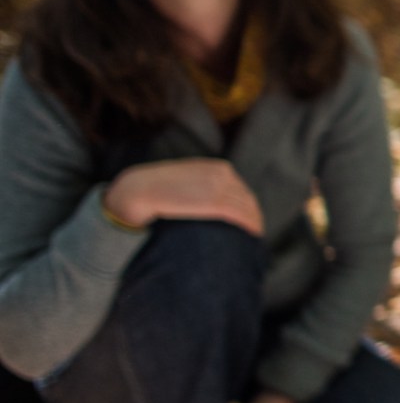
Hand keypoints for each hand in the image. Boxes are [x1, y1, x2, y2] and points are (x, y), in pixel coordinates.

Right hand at [104, 159, 263, 235]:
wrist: (140, 189)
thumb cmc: (159, 189)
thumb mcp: (186, 180)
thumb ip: (203, 186)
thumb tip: (212, 203)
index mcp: (217, 168)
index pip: (241, 189)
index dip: (249, 205)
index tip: (252, 217)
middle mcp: (222, 174)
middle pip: (247, 198)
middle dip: (253, 214)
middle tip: (256, 229)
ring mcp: (219, 186)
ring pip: (246, 206)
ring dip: (254, 221)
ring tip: (255, 234)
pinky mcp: (214, 201)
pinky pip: (239, 213)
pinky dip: (250, 223)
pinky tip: (253, 233)